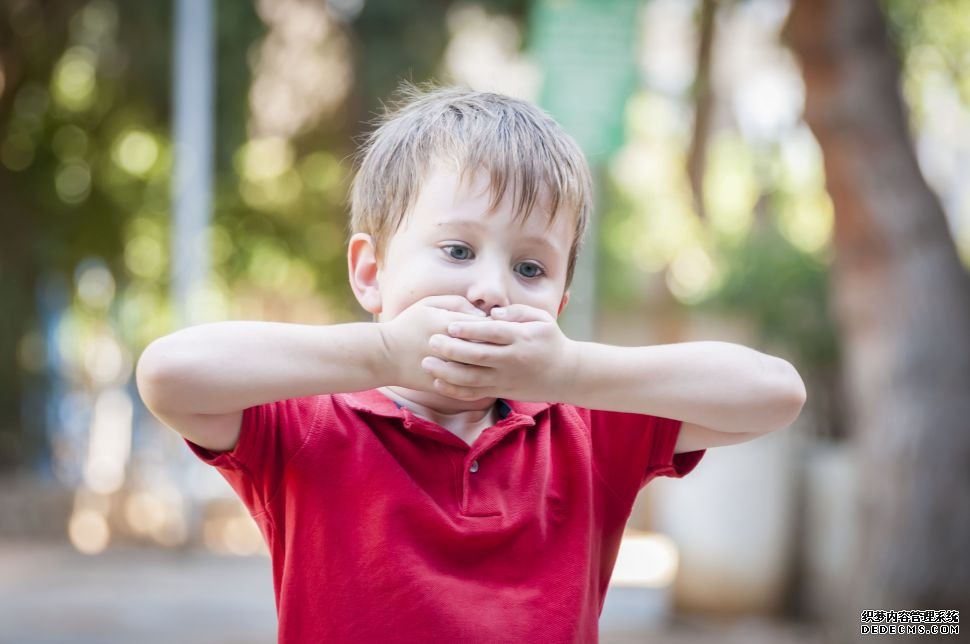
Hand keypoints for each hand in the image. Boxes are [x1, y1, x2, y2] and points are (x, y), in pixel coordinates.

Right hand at [377, 295, 488, 391]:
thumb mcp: (427, 304)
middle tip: (495, 345)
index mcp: (447, 324)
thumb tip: (481, 313)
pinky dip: (477, 380)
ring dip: (487, 364)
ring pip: (480, 368)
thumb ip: (456, 302)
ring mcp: (446, 367)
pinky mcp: (443, 384)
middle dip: (493, 345)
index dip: (492, 326)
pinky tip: (477, 374)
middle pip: (486, 346)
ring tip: (487, 359)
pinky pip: (468, 385)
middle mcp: (449, 346)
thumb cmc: (406, 326)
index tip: (492, 328)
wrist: (383, 356)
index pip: (485, 324)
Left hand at [420, 304, 577, 401]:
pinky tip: (438, 382)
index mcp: (521, 338)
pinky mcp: (501, 391)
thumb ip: (517, 311)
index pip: (492, 333)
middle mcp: (512, 360)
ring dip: (447, 372)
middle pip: (478, 356)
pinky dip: (455, 390)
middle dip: (452, 349)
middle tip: (432, 340)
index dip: (470, 330)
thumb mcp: (541, 319)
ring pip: (472, 379)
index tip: (450, 324)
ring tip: (427, 362)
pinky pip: (474, 394)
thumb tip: (492, 312)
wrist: (566, 375)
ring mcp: (505, 378)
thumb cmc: (550, 341)